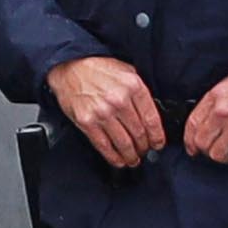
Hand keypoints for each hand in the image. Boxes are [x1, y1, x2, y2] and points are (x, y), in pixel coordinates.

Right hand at [47, 56, 163, 169]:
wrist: (69, 66)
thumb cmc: (97, 67)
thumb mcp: (126, 70)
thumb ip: (139, 90)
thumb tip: (152, 111)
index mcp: (133, 86)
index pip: (152, 119)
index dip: (157, 137)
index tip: (158, 143)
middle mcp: (119, 100)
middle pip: (139, 134)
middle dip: (144, 147)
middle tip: (145, 151)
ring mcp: (102, 113)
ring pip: (124, 143)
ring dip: (131, 156)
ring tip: (133, 159)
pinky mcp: (87, 122)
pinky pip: (104, 146)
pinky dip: (113, 157)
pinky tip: (119, 160)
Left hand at [178, 65, 227, 163]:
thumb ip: (218, 97)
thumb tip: (207, 114)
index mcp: (216, 96)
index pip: (193, 123)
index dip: (190, 139)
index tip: (192, 147)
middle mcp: (223, 114)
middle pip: (202, 143)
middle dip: (207, 149)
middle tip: (216, 149)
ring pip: (218, 155)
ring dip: (225, 155)